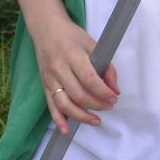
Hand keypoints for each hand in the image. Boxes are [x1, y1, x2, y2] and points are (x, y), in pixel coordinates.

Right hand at [34, 18, 118, 132]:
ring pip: (65, 104)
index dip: (104, 92)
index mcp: (73, 55)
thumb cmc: (72, 36)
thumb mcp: (92, 45)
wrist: (46, 29)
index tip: (114, 97)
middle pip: (79, 94)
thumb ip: (106, 67)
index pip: (90, 80)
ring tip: (96, 120)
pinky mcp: (44, 85)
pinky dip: (58, 120)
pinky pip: (51, 106)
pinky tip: (67, 130)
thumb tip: (114, 89)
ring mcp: (50, 78)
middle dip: (97, 105)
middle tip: (109, 106)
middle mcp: (59, 68)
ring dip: (82, 116)